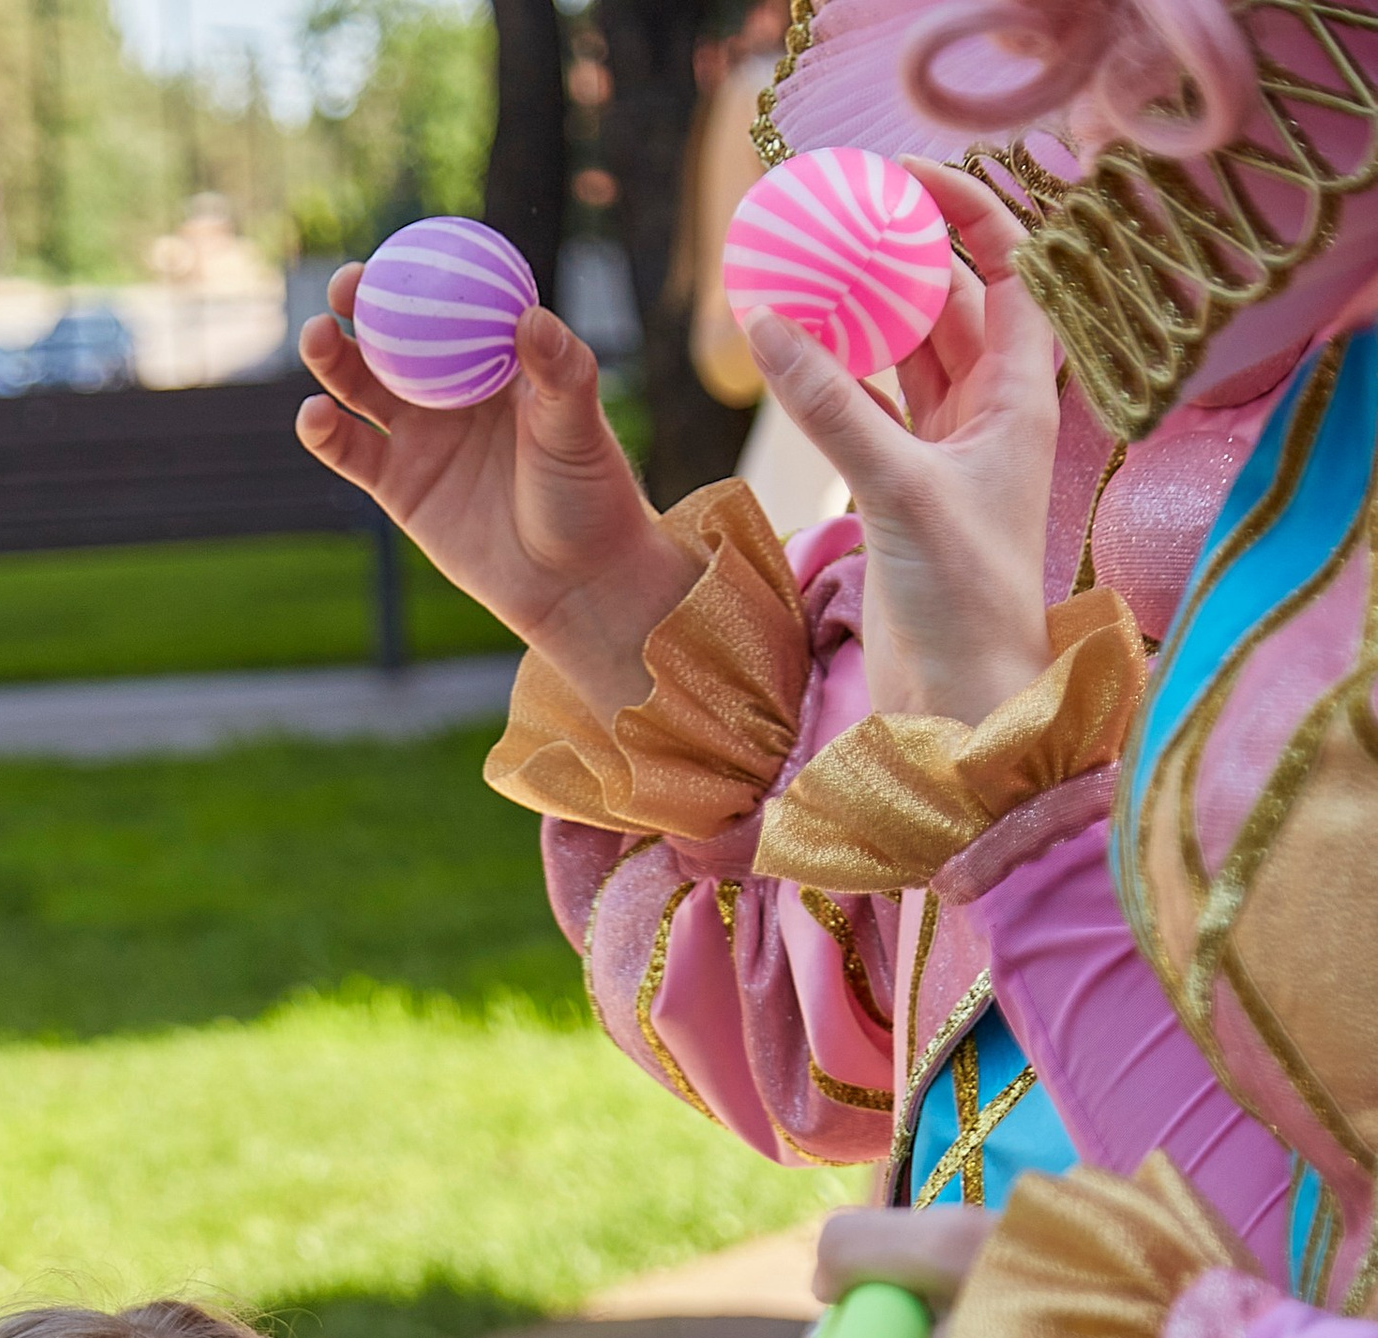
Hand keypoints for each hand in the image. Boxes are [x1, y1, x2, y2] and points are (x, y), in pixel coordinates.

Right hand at [298, 272, 694, 711]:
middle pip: (394, 338)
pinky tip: (314, 414)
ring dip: (333, 360)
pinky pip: (353, 453)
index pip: (449, 305)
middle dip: (363, 305)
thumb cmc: (589, 497)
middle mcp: (451, 393)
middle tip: (345, 286)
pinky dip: (326, 432)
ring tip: (318, 338)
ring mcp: (420, 438)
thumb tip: (530, 317)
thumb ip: (560, 370)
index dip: (419, 274)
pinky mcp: (397, 487)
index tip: (398, 250)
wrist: (571, 582)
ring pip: (363, 388)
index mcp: (495, 363)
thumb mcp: (579, 427)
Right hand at [740, 165, 1056, 725]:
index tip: (897, 180)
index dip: (961, 209)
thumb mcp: (898, 490)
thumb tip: (767, 322)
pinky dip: (832, 374)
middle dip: (891, 253)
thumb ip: (831, 406)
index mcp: (1021, 393)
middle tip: (828, 217)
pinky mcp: (902, 488)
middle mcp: (989, 410)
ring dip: (856, 312)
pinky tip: (789, 347)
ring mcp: (944, 449)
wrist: (961, 705)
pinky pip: (867, 405)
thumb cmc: (963, 603)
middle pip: (946, 297)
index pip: (1008, 263)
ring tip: (798, 269)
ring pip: (901, 351)